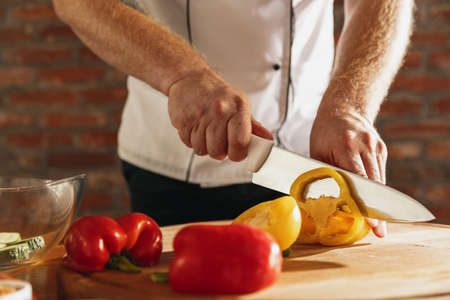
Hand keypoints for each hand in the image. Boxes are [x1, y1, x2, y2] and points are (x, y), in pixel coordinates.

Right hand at [168, 70, 271, 160]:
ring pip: (202, 150)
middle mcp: (219, 111)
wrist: (190, 78)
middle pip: (218, 152)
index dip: (238, 154)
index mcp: (238, 108)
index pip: (240, 143)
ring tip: (207, 132)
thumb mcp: (239, 105)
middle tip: (220, 140)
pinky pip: (189, 144)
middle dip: (220, 151)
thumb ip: (253, 126)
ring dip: (205, 146)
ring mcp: (200, 116)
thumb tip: (267, 141)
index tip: (237, 152)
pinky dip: (192, 141)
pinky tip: (196, 128)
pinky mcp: (183, 120)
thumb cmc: (218, 94)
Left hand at [310, 108, 387, 236]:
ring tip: (379, 223)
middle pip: (374, 184)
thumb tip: (318, 200)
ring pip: (380, 181)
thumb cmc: (324, 132)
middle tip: (379, 231)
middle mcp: (365, 145)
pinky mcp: (381, 149)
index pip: (358, 180)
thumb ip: (321, 174)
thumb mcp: (316, 151)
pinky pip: (380, 173)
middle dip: (377, 210)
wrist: (343, 108)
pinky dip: (376, 188)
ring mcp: (376, 146)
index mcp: (346, 145)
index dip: (365, 203)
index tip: (371, 222)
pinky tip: (374, 202)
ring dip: (379, 202)